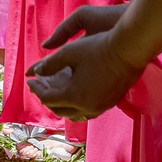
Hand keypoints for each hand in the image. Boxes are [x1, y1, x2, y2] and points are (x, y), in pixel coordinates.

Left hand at [23, 6, 139, 120]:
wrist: (130, 49)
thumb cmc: (98, 47)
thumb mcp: (69, 52)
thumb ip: (49, 64)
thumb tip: (35, 72)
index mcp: (75, 96)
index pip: (48, 98)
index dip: (37, 89)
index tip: (31, 80)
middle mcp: (88, 107)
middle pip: (60, 109)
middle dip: (47, 99)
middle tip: (41, 87)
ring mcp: (101, 107)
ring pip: (75, 113)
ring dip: (63, 104)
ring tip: (56, 91)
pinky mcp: (111, 103)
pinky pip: (88, 110)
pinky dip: (77, 104)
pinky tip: (75, 92)